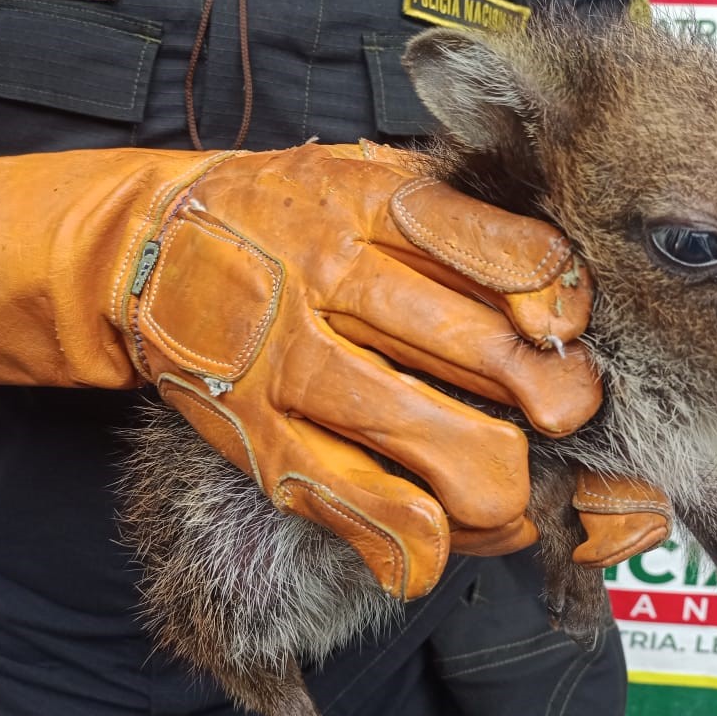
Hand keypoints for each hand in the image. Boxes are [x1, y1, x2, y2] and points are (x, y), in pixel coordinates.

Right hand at [123, 142, 601, 597]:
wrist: (153, 246)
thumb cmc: (282, 212)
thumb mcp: (365, 175)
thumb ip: (454, 216)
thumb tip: (555, 290)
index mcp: (373, 202)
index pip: (506, 254)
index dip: (558, 302)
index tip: (563, 329)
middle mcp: (334, 277)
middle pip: (485, 351)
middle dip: (553, 398)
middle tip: (563, 411)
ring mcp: (292, 362)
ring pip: (433, 438)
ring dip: (500, 479)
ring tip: (510, 479)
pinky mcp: (262, 438)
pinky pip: (360, 505)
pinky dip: (419, 541)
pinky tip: (440, 537)